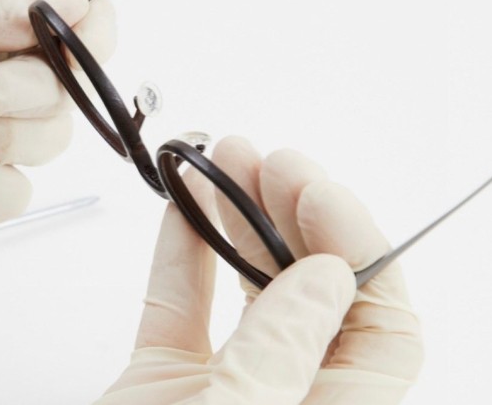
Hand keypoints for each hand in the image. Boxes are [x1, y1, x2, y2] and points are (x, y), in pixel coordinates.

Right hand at [96, 137, 421, 404]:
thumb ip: (283, 355)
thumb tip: (328, 281)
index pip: (383, 329)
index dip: (361, 249)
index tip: (317, 191)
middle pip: (315, 297)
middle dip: (296, 217)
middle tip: (271, 163)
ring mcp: (222, 391)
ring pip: (246, 292)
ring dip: (237, 222)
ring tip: (223, 163)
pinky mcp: (163, 382)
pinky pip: (179, 304)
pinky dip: (178, 251)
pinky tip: (182, 206)